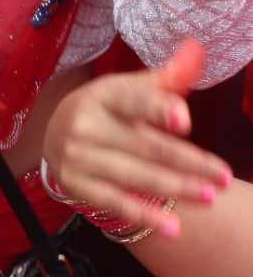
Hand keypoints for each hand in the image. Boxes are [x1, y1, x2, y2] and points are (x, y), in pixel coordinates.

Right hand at [43, 40, 231, 234]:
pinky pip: (114, 202)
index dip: (158, 108)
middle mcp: (86, 122)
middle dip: (187, 162)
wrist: (54, 134)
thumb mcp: (129, 89)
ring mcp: (78, 155)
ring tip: (209, 197)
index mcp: (103, 94)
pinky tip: (172, 228)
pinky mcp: (75, 183)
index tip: (183, 120)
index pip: (134, 100)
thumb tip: (197, 49)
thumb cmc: (107, 110)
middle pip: (145, 145)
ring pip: (135, 175)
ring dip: (175, 188)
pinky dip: (144, 214)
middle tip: (222, 177)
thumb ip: (167, 77)